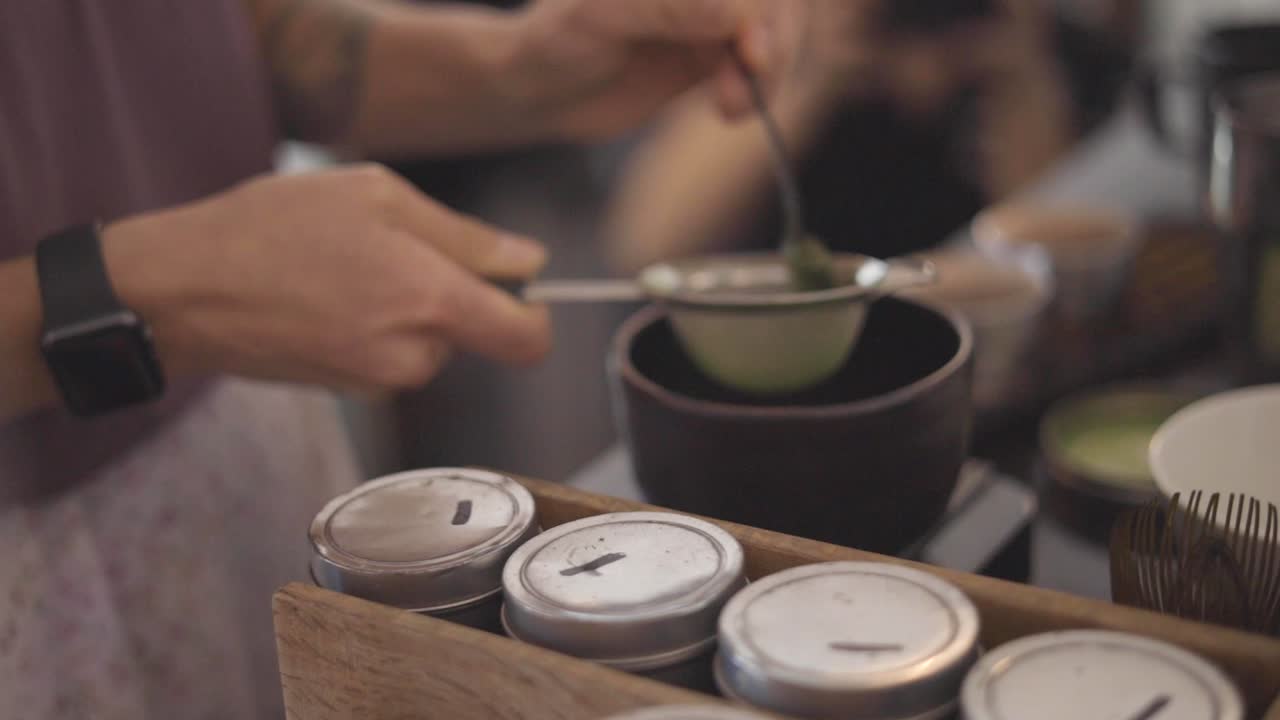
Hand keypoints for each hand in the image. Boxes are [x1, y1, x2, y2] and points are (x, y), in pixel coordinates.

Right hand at [101, 164, 550, 393]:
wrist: (182, 291)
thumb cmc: (272, 229)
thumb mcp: (377, 198)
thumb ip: (466, 237)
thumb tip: (530, 264)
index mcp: (433, 303)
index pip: (528, 341)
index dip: (535, 314)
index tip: (517, 288)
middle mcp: (413, 356)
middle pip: (472, 332)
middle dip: (448, 292)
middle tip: (387, 247)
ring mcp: (378, 381)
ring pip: (427, 342)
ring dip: (405, 306)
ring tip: (345, 267)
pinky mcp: (347, 391)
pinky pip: (389, 354)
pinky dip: (373, 325)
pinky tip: (325, 296)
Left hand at [515, 0, 802, 139]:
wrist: (539, 91)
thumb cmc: (555, 38)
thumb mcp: (605, 15)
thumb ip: (671, 7)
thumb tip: (741, 13)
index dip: (766, 4)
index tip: (753, 46)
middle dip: (775, 37)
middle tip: (755, 77)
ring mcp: (711, 11)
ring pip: (772, 30)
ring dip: (767, 69)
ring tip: (731, 108)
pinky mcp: (713, 51)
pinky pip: (757, 65)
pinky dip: (756, 88)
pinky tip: (732, 110)